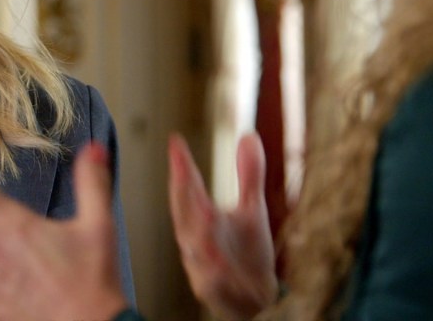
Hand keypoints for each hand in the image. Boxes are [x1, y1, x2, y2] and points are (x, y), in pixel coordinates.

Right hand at [167, 132, 277, 320]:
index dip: (180, 166)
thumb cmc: (247, 252)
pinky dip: (211, 270)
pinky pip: (209, 280)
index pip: (186, 187)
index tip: (175, 142)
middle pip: (183, 212)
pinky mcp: (213, 288)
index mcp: (201, 217)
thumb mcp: (252, 209)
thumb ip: (248, 174)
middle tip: (180, 168)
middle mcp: (196, 238)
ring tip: (202, 211)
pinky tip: (214, 261)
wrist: (256, 297)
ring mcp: (202, 264)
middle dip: (181, 191)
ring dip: (194, 228)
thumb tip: (249, 136)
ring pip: (192, 245)